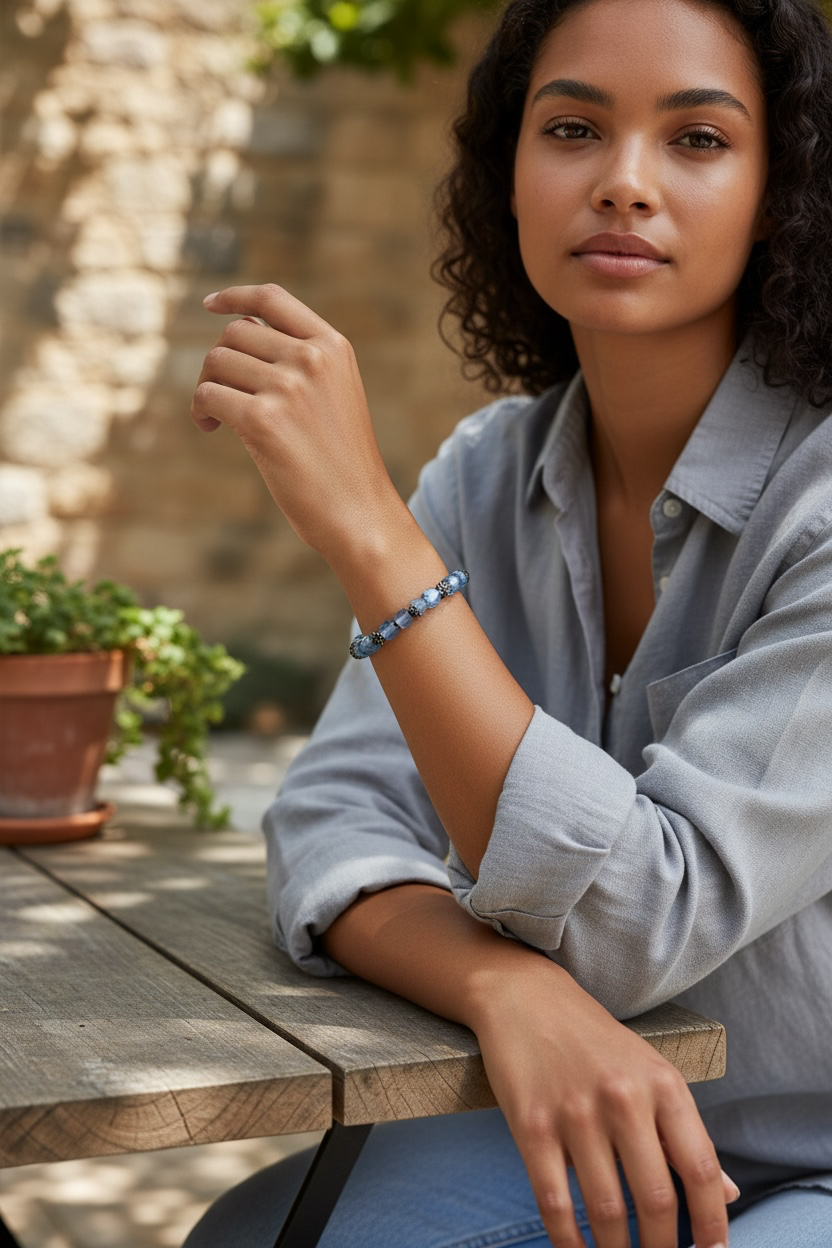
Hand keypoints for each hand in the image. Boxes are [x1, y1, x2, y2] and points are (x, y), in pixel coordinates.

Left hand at [191, 284, 405, 562]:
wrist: (360, 513)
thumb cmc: (342, 464)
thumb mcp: (334, 397)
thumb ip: (299, 364)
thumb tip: (238, 337)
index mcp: (333, 347)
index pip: (273, 299)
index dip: (235, 297)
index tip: (211, 305)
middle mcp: (312, 358)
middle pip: (236, 334)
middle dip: (219, 363)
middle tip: (220, 398)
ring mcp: (289, 386)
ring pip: (217, 362)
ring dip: (206, 388)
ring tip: (216, 418)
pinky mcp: (264, 420)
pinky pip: (208, 395)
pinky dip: (201, 411)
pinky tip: (211, 428)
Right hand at [468, 960, 736, 1247]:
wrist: (526, 996)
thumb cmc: (594, 1040)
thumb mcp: (651, 1071)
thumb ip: (685, 1133)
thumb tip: (724, 1194)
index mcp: (662, 1084)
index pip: (701, 1169)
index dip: (712, 1224)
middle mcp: (624, 1098)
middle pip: (657, 1200)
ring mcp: (576, 1112)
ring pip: (607, 1211)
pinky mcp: (532, 1124)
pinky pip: (555, 1201)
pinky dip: (569, 1241)